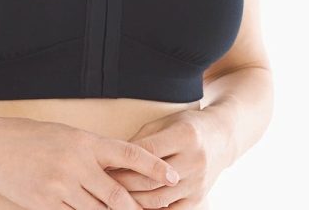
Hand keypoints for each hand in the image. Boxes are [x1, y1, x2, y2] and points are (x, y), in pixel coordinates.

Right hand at [0, 115, 180, 209]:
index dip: (153, 167)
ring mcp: (60, 186)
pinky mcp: (45, 203)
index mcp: (84, 141)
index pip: (128, 154)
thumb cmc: (30, 136)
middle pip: (117, 195)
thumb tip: (117, 171)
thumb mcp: (66, 136)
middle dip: (137, 209)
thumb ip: (91, 153)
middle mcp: (76, 163)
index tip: (172, 177)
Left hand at [103, 108, 228, 208]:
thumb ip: (142, 139)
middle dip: (124, 182)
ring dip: (134, 200)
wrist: (220, 138)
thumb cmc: (186, 126)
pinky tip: (136, 206)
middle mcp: (194, 160)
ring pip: (158, 198)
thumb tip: (115, 155)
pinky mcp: (199, 199)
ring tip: (115, 196)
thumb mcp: (165, 123)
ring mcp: (198, 183)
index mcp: (185, 136)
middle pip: (151, 178)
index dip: (124, 160)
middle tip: (104, 182)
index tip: (105, 163)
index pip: (148, 152)